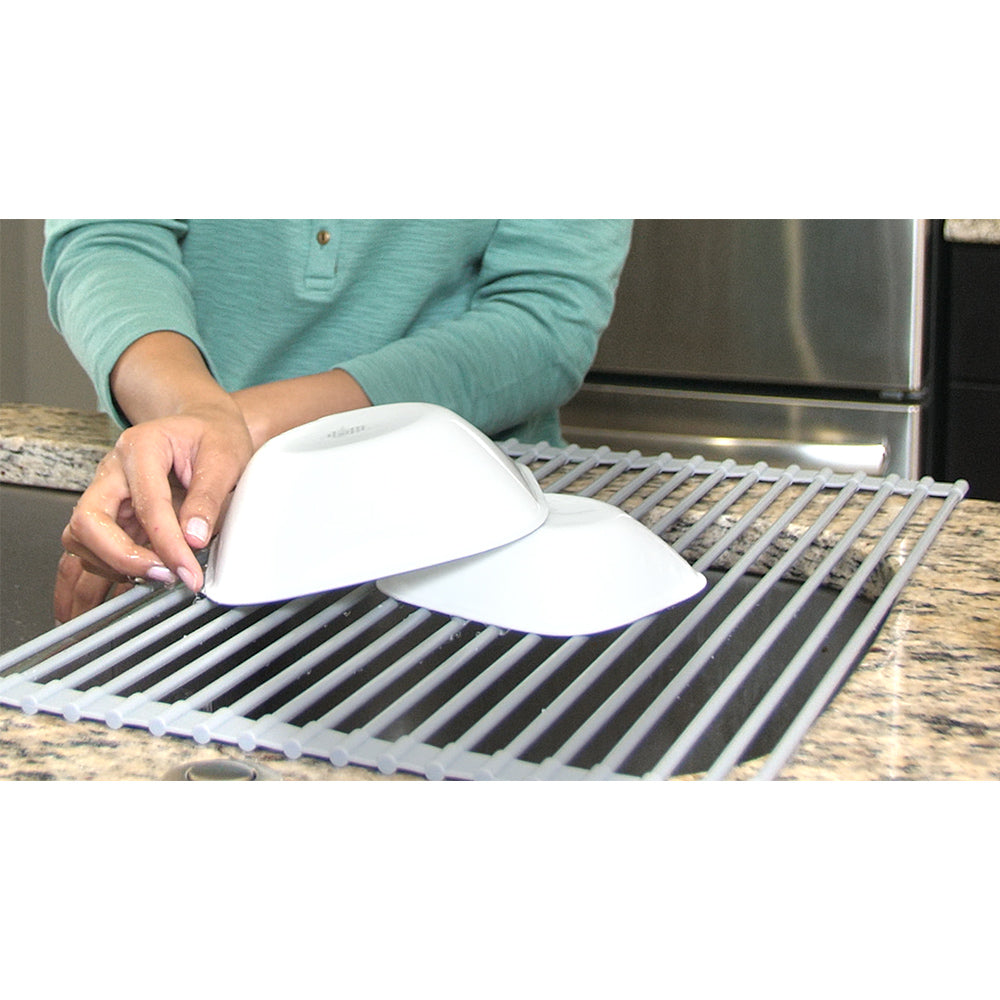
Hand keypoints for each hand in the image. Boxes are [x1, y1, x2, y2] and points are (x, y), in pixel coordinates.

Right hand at [56, 403, 253, 614]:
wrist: (205, 426)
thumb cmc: (214, 435)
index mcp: (141, 447)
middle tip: (164, 576)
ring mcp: (107, 493)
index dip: (167, 544)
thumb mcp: (225, 458)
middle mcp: (113, 470)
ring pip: (81, 538)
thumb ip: (208, 498)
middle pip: (88, 521)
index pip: (146, 504)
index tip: (187, 570)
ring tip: (158, 578)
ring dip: (112, 566)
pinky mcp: (111, 514)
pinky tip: (136, 581)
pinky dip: (107, 569)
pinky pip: (91, 546)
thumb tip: (194, 538)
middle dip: (121, 558)